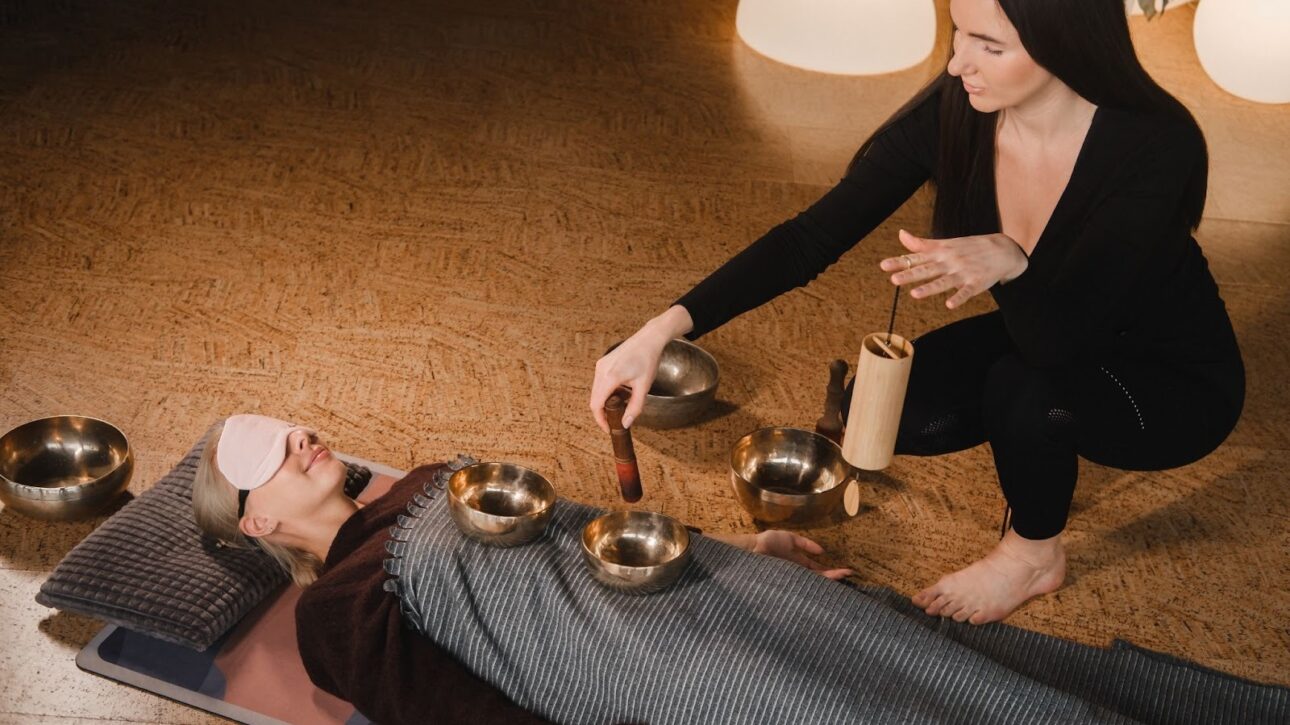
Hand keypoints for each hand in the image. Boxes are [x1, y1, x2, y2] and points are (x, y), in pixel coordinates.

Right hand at [589, 305, 693, 432]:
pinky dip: (607, 391)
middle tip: (615, 421)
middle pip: (594, 399)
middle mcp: (601, 370)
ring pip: (596, 391)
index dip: (600, 420)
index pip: (596, 405)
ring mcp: (600, 365)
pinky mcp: (603, 362)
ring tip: (622, 404)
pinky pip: (600, 382)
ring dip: (606, 401)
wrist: (649, 338)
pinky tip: (621, 392)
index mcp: (610, 377)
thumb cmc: (648, 359)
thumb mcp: (644, 387)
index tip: (608, 428)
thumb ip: (635, 407)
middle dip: (603, 412)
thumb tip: (625, 424)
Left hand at [749, 530, 856, 580]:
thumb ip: (805, 544)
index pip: (819, 571)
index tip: (848, 572)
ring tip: (841, 579)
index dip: (833, 572)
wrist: (751, 549)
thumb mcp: (790, 538)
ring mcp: (791, 579)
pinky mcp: (785, 583)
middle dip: (834, 578)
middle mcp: (797, 574)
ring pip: (812, 585)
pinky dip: (810, 589)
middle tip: (849, 576)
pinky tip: (822, 589)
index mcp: (800, 564)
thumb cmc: (768, 542)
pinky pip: (799, 588)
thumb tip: (822, 551)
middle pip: (819, 580)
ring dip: (827, 584)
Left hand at [879, 229, 1028, 309]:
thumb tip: (901, 234)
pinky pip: (966, 292)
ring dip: (930, 288)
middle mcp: (949, 262)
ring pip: (944, 282)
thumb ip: (921, 244)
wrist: (1003, 249)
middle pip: (927, 270)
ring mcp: (963, 273)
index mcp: (940, 253)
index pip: (917, 257)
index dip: (900, 261)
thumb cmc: (968, 247)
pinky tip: (949, 305)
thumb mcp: (945, 243)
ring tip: (915, 294)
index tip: (883, 266)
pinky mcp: (976, 283)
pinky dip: (958, 298)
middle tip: (893, 280)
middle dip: (910, 274)